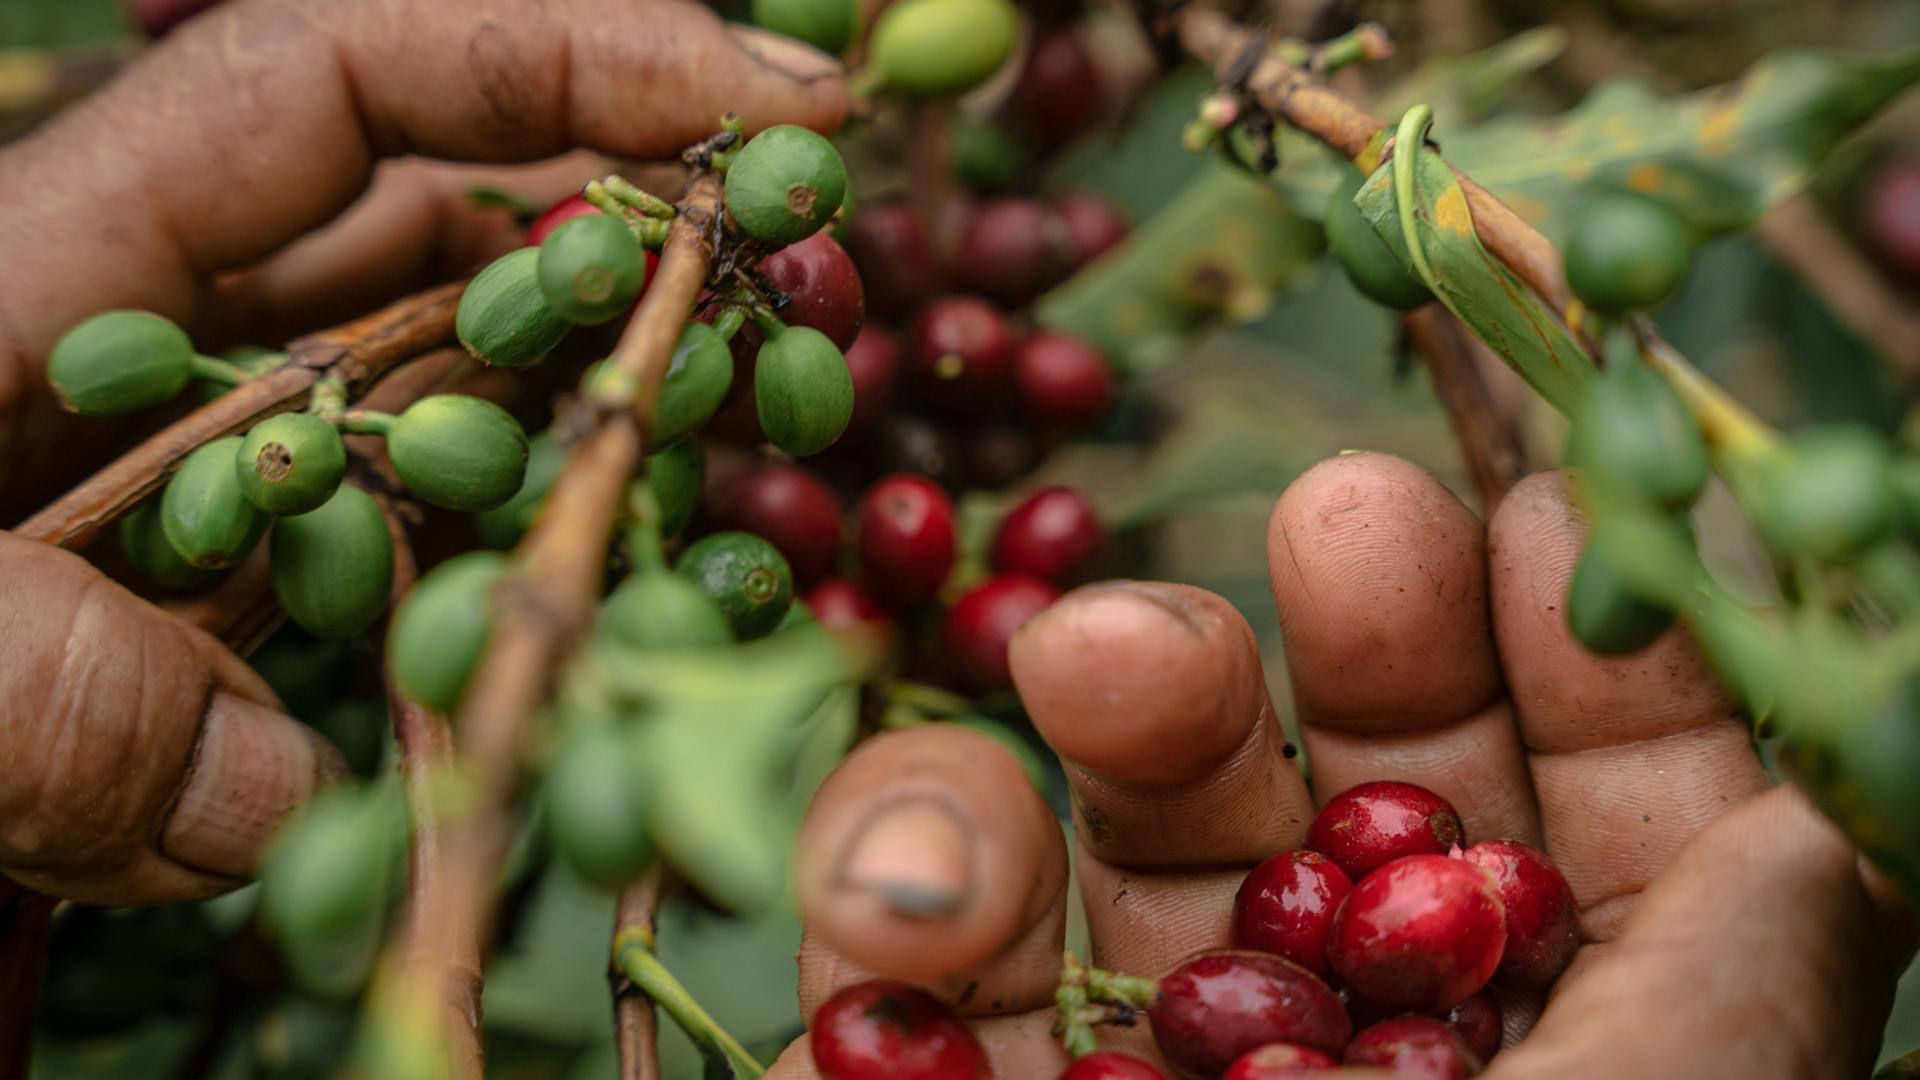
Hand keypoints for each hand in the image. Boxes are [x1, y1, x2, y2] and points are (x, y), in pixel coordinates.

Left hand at [0, 0, 847, 902]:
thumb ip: (14, 695)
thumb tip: (262, 811)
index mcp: (44, 269)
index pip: (349, 80)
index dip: (570, 50)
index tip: (773, 93)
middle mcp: (144, 371)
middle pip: (441, 243)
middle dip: (635, 249)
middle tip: (810, 311)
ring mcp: (180, 523)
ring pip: (441, 443)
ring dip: (585, 466)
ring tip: (717, 518)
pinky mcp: (181, 667)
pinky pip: (372, 629)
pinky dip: (469, 653)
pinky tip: (539, 707)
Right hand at [768, 454, 1914, 1077]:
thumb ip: (1762, 978)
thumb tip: (1834, 772)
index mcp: (1573, 1078)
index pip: (1612, 845)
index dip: (1601, 673)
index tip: (1562, 529)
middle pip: (1379, 802)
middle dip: (1374, 638)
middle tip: (1354, 518)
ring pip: (1141, 840)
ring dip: (1119, 715)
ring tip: (1082, 656)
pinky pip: (912, 962)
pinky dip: (894, 887)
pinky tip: (905, 908)